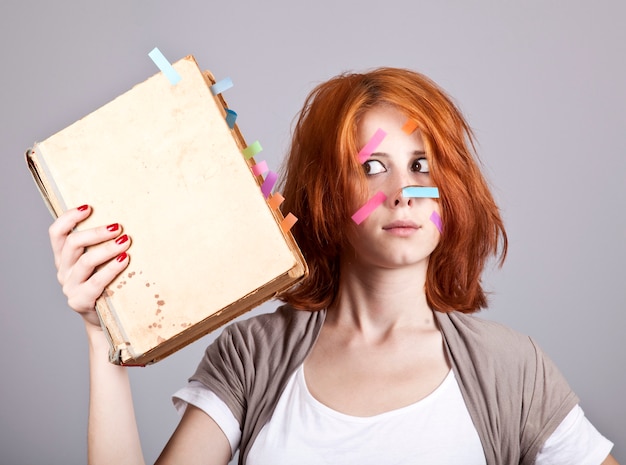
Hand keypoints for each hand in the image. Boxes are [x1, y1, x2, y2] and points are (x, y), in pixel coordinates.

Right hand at [49, 204, 130, 328]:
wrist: (104, 318)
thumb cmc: (105, 283)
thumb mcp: (98, 262)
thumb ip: (100, 245)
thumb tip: (123, 222)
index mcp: (64, 257)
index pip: (56, 233)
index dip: (69, 218)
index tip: (88, 207)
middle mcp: (63, 270)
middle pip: (72, 244)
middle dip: (96, 233)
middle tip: (118, 227)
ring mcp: (70, 287)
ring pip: (85, 262)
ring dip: (107, 249)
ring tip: (126, 241)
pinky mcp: (80, 301)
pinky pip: (96, 282)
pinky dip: (112, 269)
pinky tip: (125, 259)